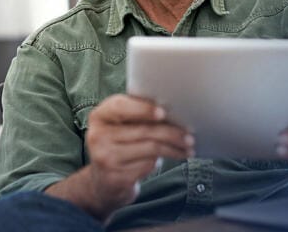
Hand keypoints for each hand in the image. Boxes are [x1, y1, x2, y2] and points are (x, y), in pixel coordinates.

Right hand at [46, 94, 193, 219]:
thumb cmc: (119, 145)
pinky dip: (162, 161)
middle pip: (143, 130)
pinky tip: (171, 158)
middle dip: (171, 132)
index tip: (163, 112)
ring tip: (188, 148)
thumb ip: (137, 115)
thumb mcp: (120, 126)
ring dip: (174, 148)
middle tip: (189, 135)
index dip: (142, 109)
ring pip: (150, 149)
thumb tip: (174, 111)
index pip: (119, 107)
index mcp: (99, 116)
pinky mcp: (117, 177)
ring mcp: (106, 158)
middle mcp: (98, 136)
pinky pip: (148, 165)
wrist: (103, 181)